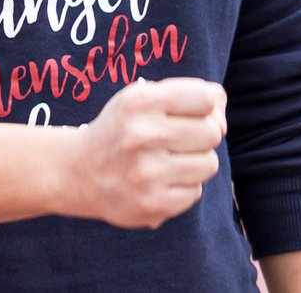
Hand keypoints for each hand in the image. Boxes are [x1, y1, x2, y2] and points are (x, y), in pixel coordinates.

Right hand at [65, 77, 226, 228]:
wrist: (78, 172)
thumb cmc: (124, 127)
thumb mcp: (147, 95)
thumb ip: (194, 94)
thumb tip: (223, 125)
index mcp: (141, 101)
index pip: (207, 98)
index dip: (203, 105)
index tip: (186, 111)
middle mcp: (143, 136)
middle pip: (212, 132)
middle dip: (200, 134)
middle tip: (175, 139)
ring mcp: (147, 174)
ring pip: (209, 164)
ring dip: (195, 162)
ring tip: (168, 160)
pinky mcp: (152, 205)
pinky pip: (195, 193)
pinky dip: (183, 187)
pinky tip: (160, 181)